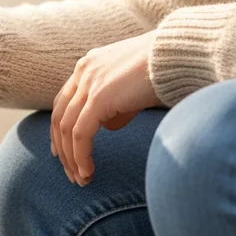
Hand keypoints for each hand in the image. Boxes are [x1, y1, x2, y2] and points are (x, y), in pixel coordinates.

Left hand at [51, 30, 161, 185]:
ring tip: (81, 179)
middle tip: (71, 173)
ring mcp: (88, 82)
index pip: (63, 102)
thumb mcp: (131, 87)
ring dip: (71, 158)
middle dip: (63, 150)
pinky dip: (80, 155)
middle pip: (59, 116)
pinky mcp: (98, 97)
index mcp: (88, 66)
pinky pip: (80, 133)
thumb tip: (107, 126)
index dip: (59, 130)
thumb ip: (115, 104)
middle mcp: (82, 71)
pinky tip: (88, 171)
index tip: (61, 153)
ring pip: (66, 128)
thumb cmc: (162, 71)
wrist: (176, 55)